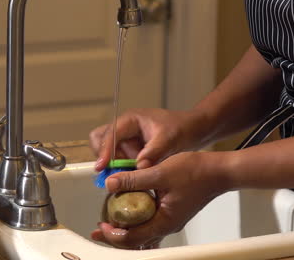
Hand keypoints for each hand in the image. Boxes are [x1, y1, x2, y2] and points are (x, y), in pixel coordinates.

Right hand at [89, 108, 208, 170]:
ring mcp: (127, 137)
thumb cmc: (181, 128)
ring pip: (108, 151)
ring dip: (115, 163)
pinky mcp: (132, 148)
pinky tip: (137, 173)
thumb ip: (153, 153)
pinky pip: (119, 159)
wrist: (193, 130)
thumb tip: (138, 167)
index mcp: (130, 119)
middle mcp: (125, 127)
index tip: (102, 166)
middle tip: (115, 171)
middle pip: (101, 140)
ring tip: (132, 171)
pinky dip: (123, 167)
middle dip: (105, 156)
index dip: (105, 151)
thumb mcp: (168, 140)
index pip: (110, 134)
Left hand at [90, 151, 227, 248]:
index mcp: (164, 221)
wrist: (218, 171)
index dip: (114, 234)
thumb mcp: (159, 173)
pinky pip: (151, 222)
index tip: (101, 224)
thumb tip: (111, 184)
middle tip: (100, 228)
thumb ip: (133, 179)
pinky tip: (131, 209)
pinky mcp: (173, 212)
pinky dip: (138, 219)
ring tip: (112, 220)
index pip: (133, 238)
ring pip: (144, 232)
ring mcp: (171, 219)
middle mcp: (168, 225)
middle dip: (117, 235)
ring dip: (127, 227)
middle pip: (137, 239)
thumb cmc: (196, 172)